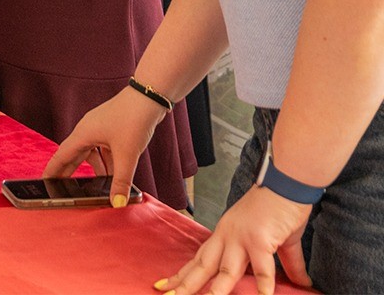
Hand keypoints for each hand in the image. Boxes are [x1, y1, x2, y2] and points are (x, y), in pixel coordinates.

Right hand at [43, 86, 166, 206]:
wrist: (148, 96)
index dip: (53, 169)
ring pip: (91, 152)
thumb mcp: (126, 154)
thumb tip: (116, 204)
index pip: (62, 155)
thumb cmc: (132, 119)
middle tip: (63, 189)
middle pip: (74, 155)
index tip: (43, 181)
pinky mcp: (111, 128)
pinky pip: (103, 149)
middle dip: (69, 172)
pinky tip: (116, 173)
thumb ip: (121, 181)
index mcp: (83, 133)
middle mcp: (88, 130)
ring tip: (98, 186)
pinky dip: (106, 162)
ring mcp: (99, 128)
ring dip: (94, 169)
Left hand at [155, 186, 312, 294]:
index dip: (185, 273)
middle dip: (187, 283)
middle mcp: (228, 236)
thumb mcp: (279, 240)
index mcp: (226, 234)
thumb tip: (302, 285)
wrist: (287, 184)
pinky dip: (262, 287)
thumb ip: (288, 265)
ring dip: (216, 291)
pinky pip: (261, 269)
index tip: (166, 284)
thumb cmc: (280, 208)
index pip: (200, 257)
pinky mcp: (260, 240)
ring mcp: (242, 238)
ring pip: (225, 270)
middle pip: (203, 265)